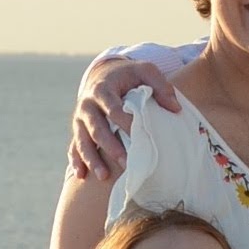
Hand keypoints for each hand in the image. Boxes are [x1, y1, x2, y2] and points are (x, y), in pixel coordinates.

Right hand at [69, 59, 181, 180]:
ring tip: (104, 177)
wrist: (105, 74)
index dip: (125, 122)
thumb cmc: (129, 75)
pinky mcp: (78, 129)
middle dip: (110, 147)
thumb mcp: (146, 71)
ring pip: (82, 140)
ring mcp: (80, 118)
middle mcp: (87, 104)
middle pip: (96, 128)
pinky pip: (73, 146)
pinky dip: (76, 161)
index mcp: (102, 89)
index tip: (140, 135)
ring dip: (91, 159)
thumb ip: (161, 85)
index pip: (113, 109)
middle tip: (126, 162)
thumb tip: (175, 108)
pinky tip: (81, 176)